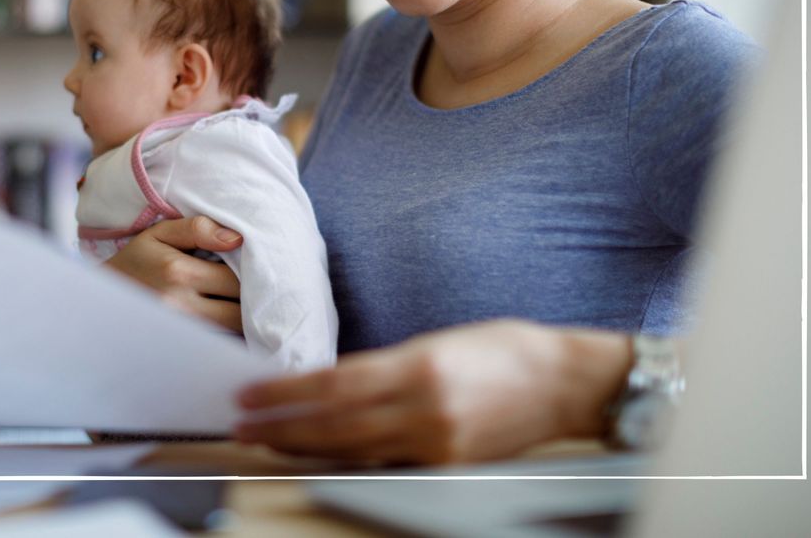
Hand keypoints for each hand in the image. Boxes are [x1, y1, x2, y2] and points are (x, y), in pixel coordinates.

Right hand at [105, 216, 244, 333]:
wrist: (101, 301)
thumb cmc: (135, 261)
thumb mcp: (159, 234)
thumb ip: (197, 229)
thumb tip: (238, 238)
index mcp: (178, 272)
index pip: (236, 279)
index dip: (252, 274)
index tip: (254, 268)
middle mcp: (180, 306)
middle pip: (239, 312)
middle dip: (252, 301)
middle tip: (256, 289)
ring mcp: (179, 331)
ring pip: (231, 332)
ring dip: (242, 320)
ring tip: (244, 304)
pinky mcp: (178, 347)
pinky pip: (217, 345)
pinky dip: (227, 335)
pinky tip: (226, 321)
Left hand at [234, 319, 630, 463]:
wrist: (568, 383)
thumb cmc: (505, 350)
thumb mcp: (438, 342)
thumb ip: (387, 366)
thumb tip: (333, 385)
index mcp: (420, 366)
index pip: (335, 384)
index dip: (286, 392)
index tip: (250, 392)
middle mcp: (425, 409)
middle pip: (335, 425)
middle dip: (282, 426)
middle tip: (242, 424)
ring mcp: (438, 444)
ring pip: (354, 451)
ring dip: (305, 447)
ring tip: (268, 441)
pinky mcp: (449, 467)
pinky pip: (386, 465)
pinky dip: (348, 460)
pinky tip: (321, 456)